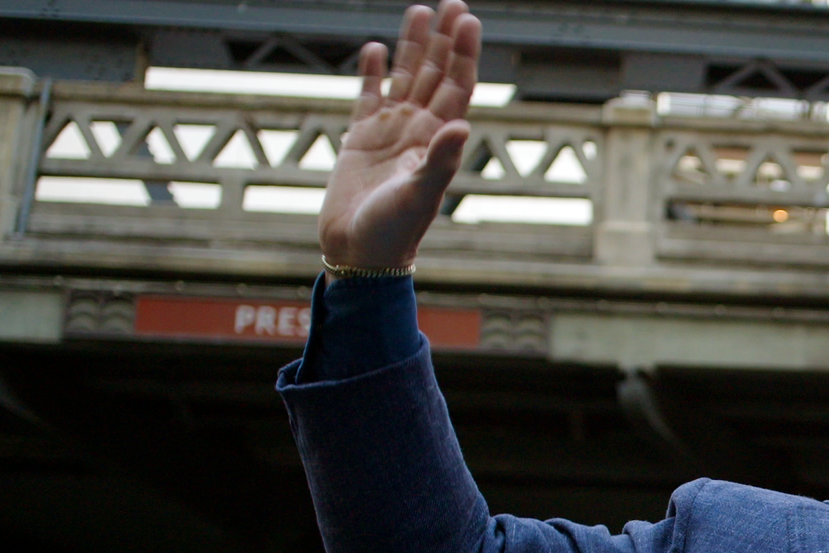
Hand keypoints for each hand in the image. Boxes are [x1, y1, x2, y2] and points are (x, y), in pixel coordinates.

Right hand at [318, 1, 480, 268]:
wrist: (360, 252)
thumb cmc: (394, 231)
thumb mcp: (420, 194)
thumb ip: (440, 160)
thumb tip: (461, 124)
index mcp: (437, 140)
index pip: (457, 87)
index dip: (463, 54)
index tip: (468, 20)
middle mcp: (418, 130)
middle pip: (435, 74)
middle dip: (444, 40)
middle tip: (453, 3)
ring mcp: (391, 131)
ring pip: (405, 78)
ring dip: (413, 46)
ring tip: (420, 11)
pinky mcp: (361, 138)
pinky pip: (369, 96)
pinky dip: (374, 72)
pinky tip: (378, 48)